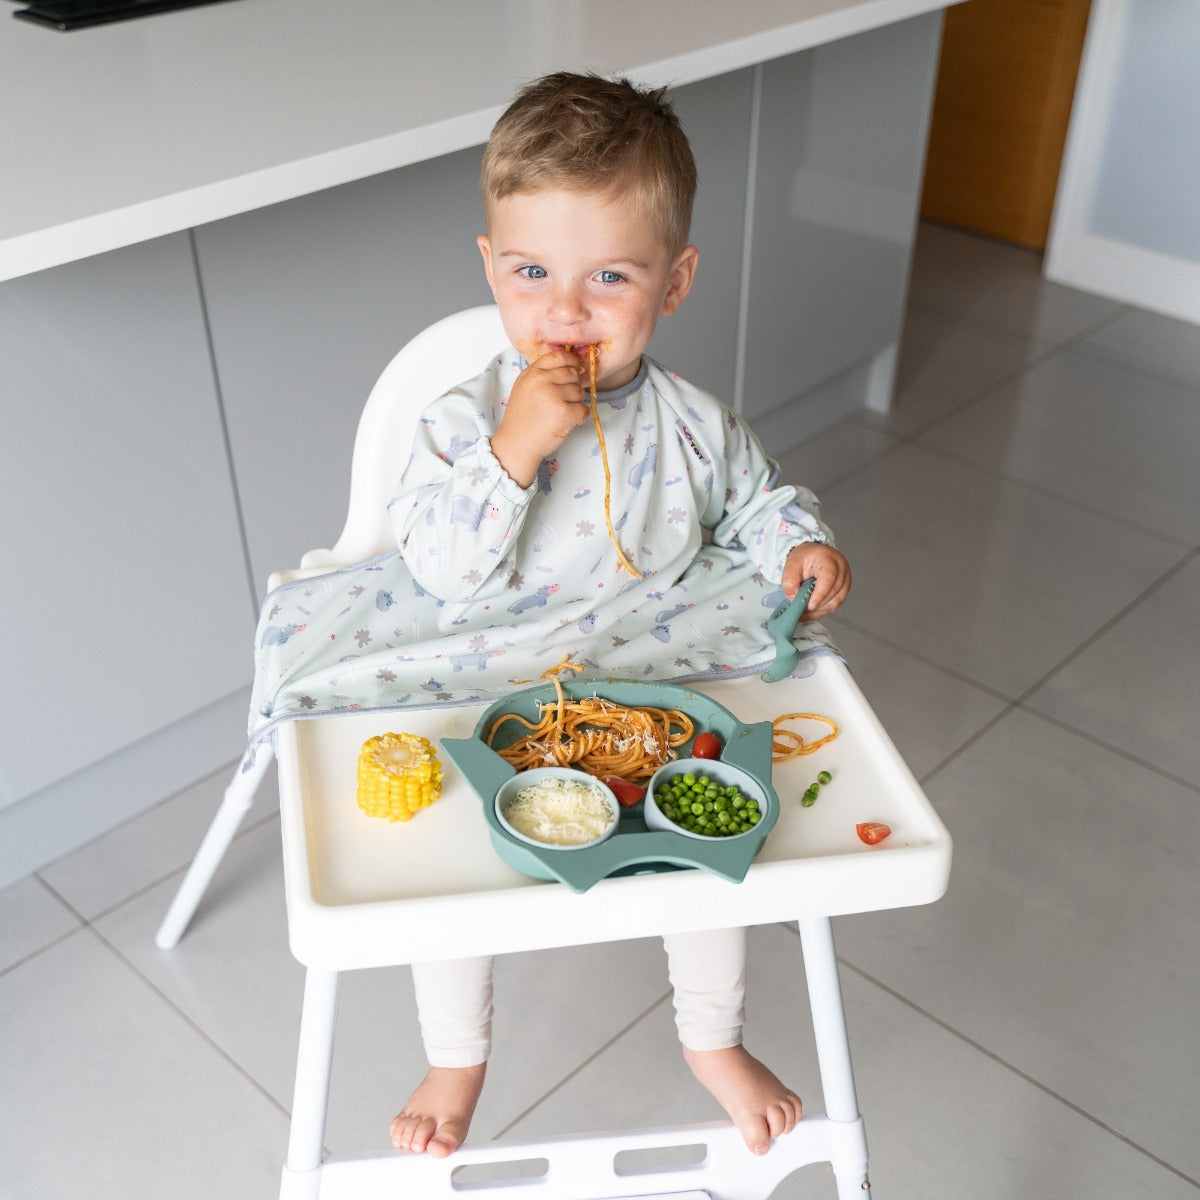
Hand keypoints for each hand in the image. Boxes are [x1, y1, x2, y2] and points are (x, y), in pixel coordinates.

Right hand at [490, 349, 590, 486]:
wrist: (516, 444)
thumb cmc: (522, 418)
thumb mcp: (524, 387)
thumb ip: (541, 374)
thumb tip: (571, 365)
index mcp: (532, 373)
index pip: (559, 356)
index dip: (571, 361)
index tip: (575, 369)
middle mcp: (542, 381)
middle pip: (573, 374)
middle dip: (573, 387)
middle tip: (562, 401)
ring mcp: (553, 396)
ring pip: (580, 392)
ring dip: (575, 403)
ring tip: (559, 413)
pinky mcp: (564, 412)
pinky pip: (584, 409)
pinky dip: (580, 417)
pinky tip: (566, 422)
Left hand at [781, 544, 850, 620]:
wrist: (813, 556)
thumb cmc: (805, 558)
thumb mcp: (791, 564)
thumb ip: (789, 581)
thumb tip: (793, 598)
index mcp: (828, 558)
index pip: (829, 577)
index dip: (820, 593)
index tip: (810, 605)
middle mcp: (841, 568)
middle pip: (833, 592)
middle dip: (816, 604)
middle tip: (800, 608)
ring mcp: (845, 579)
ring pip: (835, 602)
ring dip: (818, 610)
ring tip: (803, 610)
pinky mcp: (844, 590)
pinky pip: (834, 605)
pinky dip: (821, 611)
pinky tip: (810, 612)